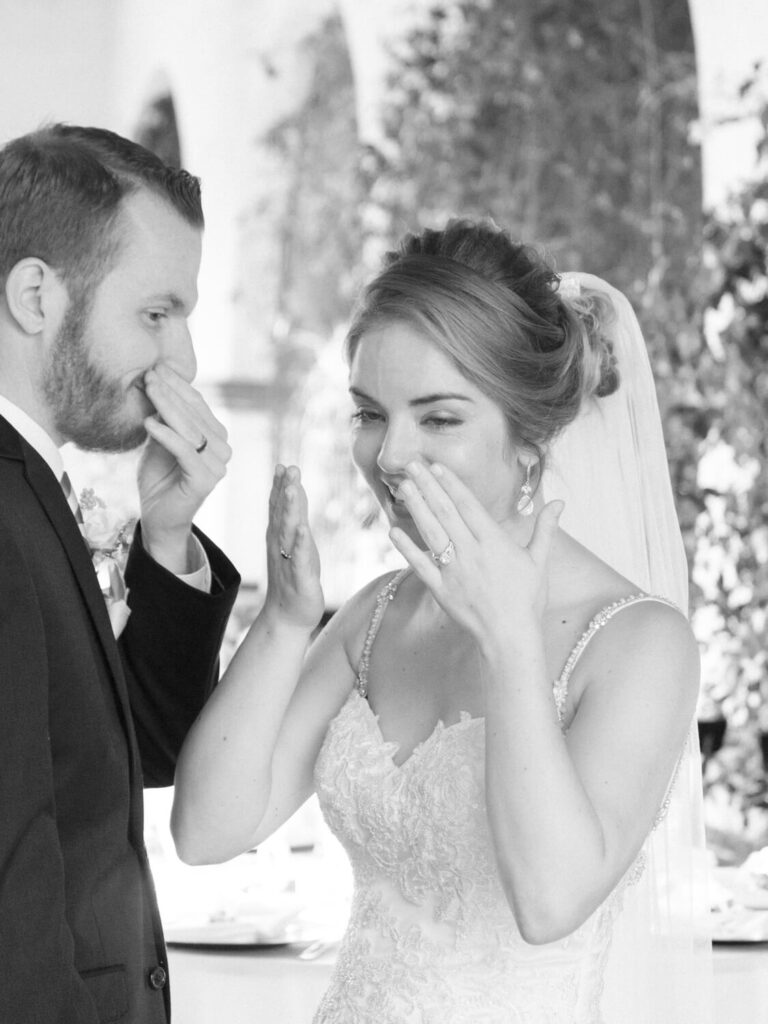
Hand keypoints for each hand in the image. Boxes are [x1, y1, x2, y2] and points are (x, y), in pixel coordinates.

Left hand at [139, 363, 230, 571]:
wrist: (158, 517)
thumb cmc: (159, 478)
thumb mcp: (159, 440)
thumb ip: (164, 418)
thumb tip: (155, 383)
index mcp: (216, 437)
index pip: (198, 404)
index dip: (178, 385)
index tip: (156, 367)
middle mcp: (223, 449)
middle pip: (195, 414)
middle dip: (171, 392)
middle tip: (150, 373)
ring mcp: (218, 466)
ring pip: (191, 430)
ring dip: (167, 407)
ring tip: (148, 389)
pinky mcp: (206, 480)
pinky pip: (185, 452)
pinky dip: (166, 436)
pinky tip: (148, 423)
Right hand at [263, 465, 323, 631]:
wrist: (287, 616)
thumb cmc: (294, 576)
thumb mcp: (296, 542)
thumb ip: (295, 515)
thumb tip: (295, 487)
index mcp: (281, 536)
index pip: (279, 507)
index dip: (280, 486)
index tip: (283, 465)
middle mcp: (281, 545)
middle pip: (282, 514)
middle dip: (285, 490)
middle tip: (288, 468)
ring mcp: (288, 560)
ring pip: (289, 532)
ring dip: (290, 510)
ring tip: (292, 490)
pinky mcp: (300, 577)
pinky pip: (299, 558)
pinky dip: (300, 544)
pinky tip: (302, 530)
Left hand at [389, 461, 562, 644]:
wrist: (511, 638)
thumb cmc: (528, 601)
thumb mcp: (540, 562)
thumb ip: (546, 529)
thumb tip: (560, 503)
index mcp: (495, 543)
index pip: (469, 506)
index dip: (451, 484)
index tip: (437, 467)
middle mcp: (472, 553)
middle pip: (446, 513)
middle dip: (428, 487)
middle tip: (412, 465)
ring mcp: (454, 571)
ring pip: (431, 533)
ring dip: (416, 508)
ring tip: (403, 487)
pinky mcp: (440, 590)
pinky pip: (419, 565)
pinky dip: (406, 548)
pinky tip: (393, 531)